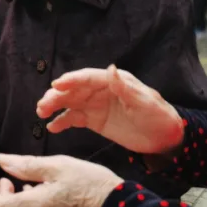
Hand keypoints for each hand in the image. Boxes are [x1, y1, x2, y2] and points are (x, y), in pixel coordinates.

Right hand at [36, 65, 184, 155]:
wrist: (165, 138)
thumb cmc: (158, 116)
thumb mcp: (145, 102)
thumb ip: (126, 88)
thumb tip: (111, 69)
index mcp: (113, 82)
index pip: (88, 78)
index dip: (72, 80)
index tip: (57, 85)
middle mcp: (101, 91)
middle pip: (74, 90)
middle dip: (57, 95)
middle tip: (43, 105)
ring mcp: (96, 105)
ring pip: (70, 103)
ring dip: (54, 106)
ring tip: (41, 112)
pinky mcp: (94, 120)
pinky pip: (74, 119)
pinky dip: (62, 121)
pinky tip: (52, 127)